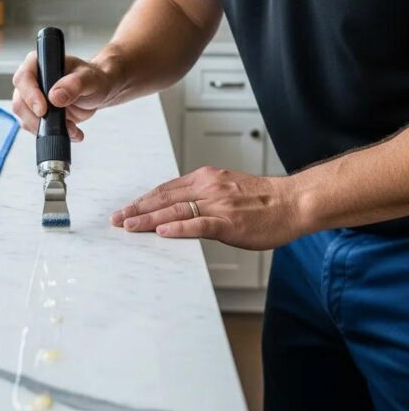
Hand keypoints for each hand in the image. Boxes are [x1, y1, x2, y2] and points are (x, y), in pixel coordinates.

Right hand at [11, 51, 113, 141]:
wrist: (98, 92)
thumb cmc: (93, 79)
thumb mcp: (89, 79)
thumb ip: (74, 85)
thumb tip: (55, 96)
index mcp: (39, 64)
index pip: (23, 78)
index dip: (30, 95)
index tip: (42, 110)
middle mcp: (31, 81)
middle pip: (20, 102)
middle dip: (38, 118)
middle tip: (61, 123)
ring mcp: (32, 99)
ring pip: (25, 119)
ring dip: (47, 128)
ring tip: (72, 128)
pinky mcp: (37, 115)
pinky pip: (36, 129)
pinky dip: (52, 134)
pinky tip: (71, 131)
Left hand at [110, 166, 303, 249]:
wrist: (293, 202)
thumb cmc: (262, 200)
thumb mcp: (226, 188)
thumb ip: (202, 195)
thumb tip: (177, 209)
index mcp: (205, 178)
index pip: (165, 189)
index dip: (143, 200)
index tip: (126, 208)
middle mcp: (208, 187)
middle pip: (164, 198)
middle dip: (137, 209)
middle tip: (116, 219)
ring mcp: (218, 204)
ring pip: (175, 210)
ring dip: (148, 219)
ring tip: (129, 226)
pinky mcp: (229, 222)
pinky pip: (198, 224)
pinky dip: (177, 228)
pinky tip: (161, 232)